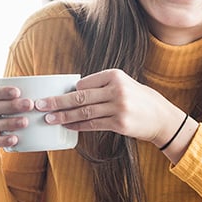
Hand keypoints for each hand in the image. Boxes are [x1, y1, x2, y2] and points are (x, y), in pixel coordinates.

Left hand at [34, 69, 184, 146]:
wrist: (161, 117)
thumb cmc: (138, 99)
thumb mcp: (123, 84)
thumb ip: (101, 87)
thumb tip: (72, 92)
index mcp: (115, 75)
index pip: (83, 83)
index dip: (68, 92)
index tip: (52, 96)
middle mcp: (116, 89)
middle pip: (79, 96)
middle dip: (57, 101)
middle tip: (39, 105)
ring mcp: (118, 107)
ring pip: (83, 112)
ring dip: (63, 116)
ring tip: (48, 118)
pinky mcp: (119, 123)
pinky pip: (93, 124)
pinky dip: (77, 126)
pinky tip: (67, 127)